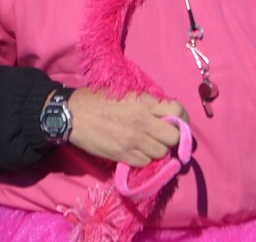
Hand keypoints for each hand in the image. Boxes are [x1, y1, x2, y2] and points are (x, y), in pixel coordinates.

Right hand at [67, 88, 188, 166]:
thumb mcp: (125, 92)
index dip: (182, 117)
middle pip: (174, 138)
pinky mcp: (122, 155)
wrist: (73, 114)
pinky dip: (144, 158)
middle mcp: (142, 122)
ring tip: (150, 143)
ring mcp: (132, 141)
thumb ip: (147, 102)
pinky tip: (138, 150)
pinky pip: (144, 162)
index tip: (178, 121)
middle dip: (172, 137)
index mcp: (144, 102)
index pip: (177, 111)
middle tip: (164, 134)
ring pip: (161, 153)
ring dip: (158, 149)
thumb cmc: (98, 98)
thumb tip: (165, 113)